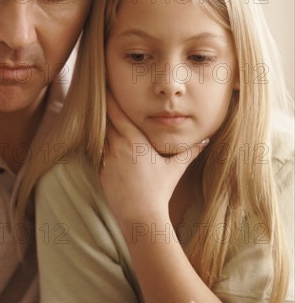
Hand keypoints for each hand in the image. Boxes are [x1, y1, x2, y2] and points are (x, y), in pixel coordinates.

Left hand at [100, 92, 208, 228]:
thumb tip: (206, 141)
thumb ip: (190, 152)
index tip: (107, 88)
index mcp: (135, 141)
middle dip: (103, 110)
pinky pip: (97, 153)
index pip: (118, 113)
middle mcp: (118, 147)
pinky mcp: (101, 172)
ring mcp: (107, 160)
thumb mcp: (176, 168)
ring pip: (99, 136)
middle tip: (99, 96)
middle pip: (105, 121)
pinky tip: (99, 141)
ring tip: (97, 116)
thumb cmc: (159, 190)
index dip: (111, 100)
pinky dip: (99, 146)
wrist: (140, 215)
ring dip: (100, 128)